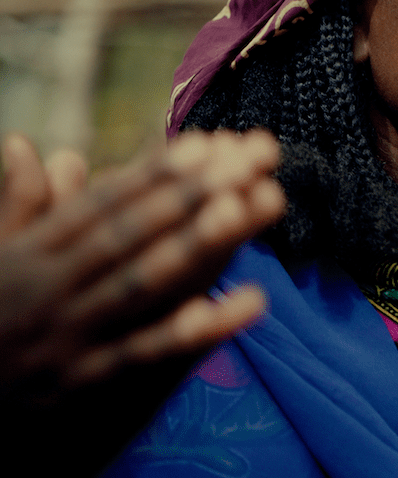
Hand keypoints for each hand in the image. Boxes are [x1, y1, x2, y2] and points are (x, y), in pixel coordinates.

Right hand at [0, 129, 284, 472]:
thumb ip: (19, 205)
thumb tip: (28, 144)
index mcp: (30, 254)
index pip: (100, 205)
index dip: (154, 173)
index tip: (205, 143)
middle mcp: (49, 287)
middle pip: (129, 235)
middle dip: (188, 196)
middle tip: (246, 163)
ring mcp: (65, 334)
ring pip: (138, 284)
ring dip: (192, 246)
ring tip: (245, 210)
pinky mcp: (79, 382)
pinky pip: (141, 352)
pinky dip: (187, 329)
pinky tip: (241, 305)